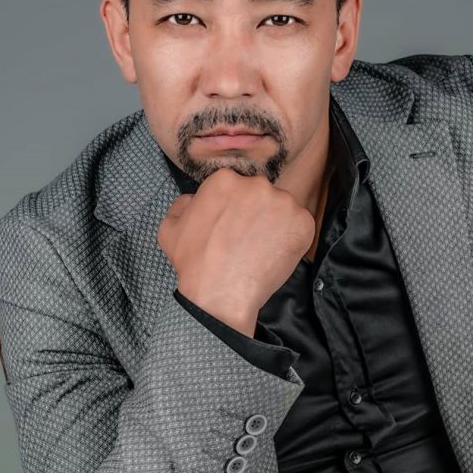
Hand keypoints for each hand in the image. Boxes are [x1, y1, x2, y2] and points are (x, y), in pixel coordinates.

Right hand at [158, 168, 315, 322]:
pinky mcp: (302, 221)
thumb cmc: (194, 262)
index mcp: (225, 179)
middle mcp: (256, 183)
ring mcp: (282, 202)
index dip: (235, 207)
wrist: (220, 293)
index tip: (233, 225)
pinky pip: (300, 225)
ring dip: (275, 223)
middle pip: (260, 194)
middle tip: (247, 238)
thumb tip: (194, 198)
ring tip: (261, 248)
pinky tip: (275, 254)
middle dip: (256, 212)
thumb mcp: (170, 227)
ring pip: (282, 208)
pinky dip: (292, 238)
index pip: (236, 186)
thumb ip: (183, 204)